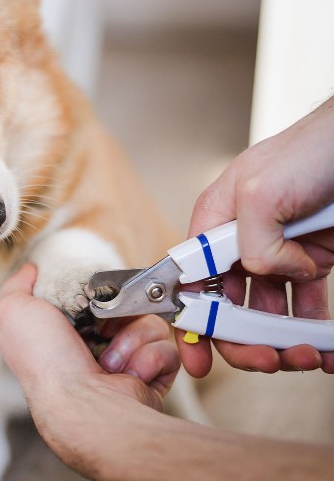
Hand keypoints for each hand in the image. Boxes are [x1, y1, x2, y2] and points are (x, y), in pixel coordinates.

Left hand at [0, 264, 179, 468]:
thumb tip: (31, 269)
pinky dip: (149, 358)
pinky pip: (166, 348)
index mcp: (65, 332)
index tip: (90, 296)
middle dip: (118, 313)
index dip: (96, 293)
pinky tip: (128, 374)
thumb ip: (18, 286)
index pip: (93, 297)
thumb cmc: (45, 359)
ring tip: (111, 361)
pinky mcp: (152, 376)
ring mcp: (126, 362)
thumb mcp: (13, 311)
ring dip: (132, 338)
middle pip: (126, 304)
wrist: (82, 404)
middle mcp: (95, 347)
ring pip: (149, 323)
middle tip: (102, 327)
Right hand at [179, 96, 333, 376]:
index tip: (198, 359)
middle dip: (243, 339)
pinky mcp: (312, 259)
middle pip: (227, 306)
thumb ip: (249, 243)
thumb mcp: (261, 191)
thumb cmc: (313, 149)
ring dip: (281, 341)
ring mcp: (277, 252)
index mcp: (214, 222)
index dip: (191, 323)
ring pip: (267, 312)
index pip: (189, 282)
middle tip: (267, 359)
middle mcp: (240, 241)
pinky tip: (324, 346)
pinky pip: (306, 306)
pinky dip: (313, 331)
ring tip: (306, 354)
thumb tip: (268, 273)